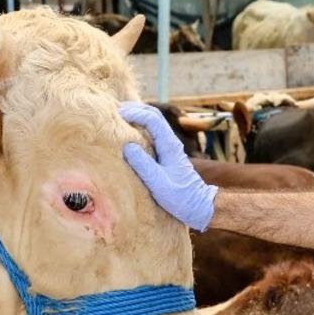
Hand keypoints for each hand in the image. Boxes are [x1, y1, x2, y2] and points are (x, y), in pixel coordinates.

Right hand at [118, 102, 217, 231]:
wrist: (198, 205)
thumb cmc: (179, 197)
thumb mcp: (158, 183)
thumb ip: (143, 164)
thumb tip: (127, 146)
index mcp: (170, 145)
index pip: (153, 120)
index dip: (136, 113)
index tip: (119, 113)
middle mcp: (171, 142)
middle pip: (154, 116)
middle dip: (135, 109)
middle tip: (115, 109)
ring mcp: (169, 147)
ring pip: (154, 123)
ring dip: (138, 116)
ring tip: (119, 116)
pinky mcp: (166, 154)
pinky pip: (152, 134)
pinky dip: (140, 127)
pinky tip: (129, 132)